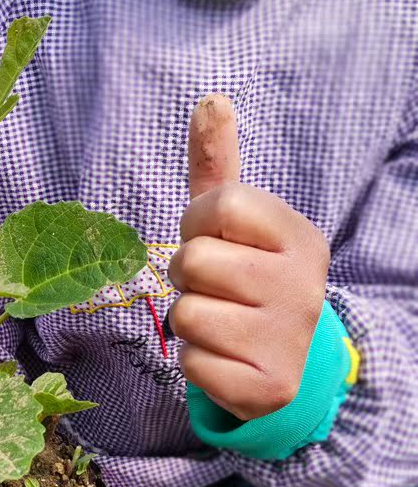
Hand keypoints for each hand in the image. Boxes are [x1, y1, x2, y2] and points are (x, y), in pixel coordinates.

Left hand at [168, 94, 329, 421]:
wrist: (281, 362)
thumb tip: (210, 99)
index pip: (220, 204)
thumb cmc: (246, 283)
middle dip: (187, 277)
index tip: (211, 240)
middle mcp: (302, 286)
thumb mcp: (236, 225)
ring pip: (185, 314)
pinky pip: (190, 363)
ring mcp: (288, 339)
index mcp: (299, 238)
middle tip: (213, 290)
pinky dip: (194, 362)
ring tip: (220, 324)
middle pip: (193, 261)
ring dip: (188, 322)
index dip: (196, 224)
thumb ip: (218, 168)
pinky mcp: (266, 386)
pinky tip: (224, 358)